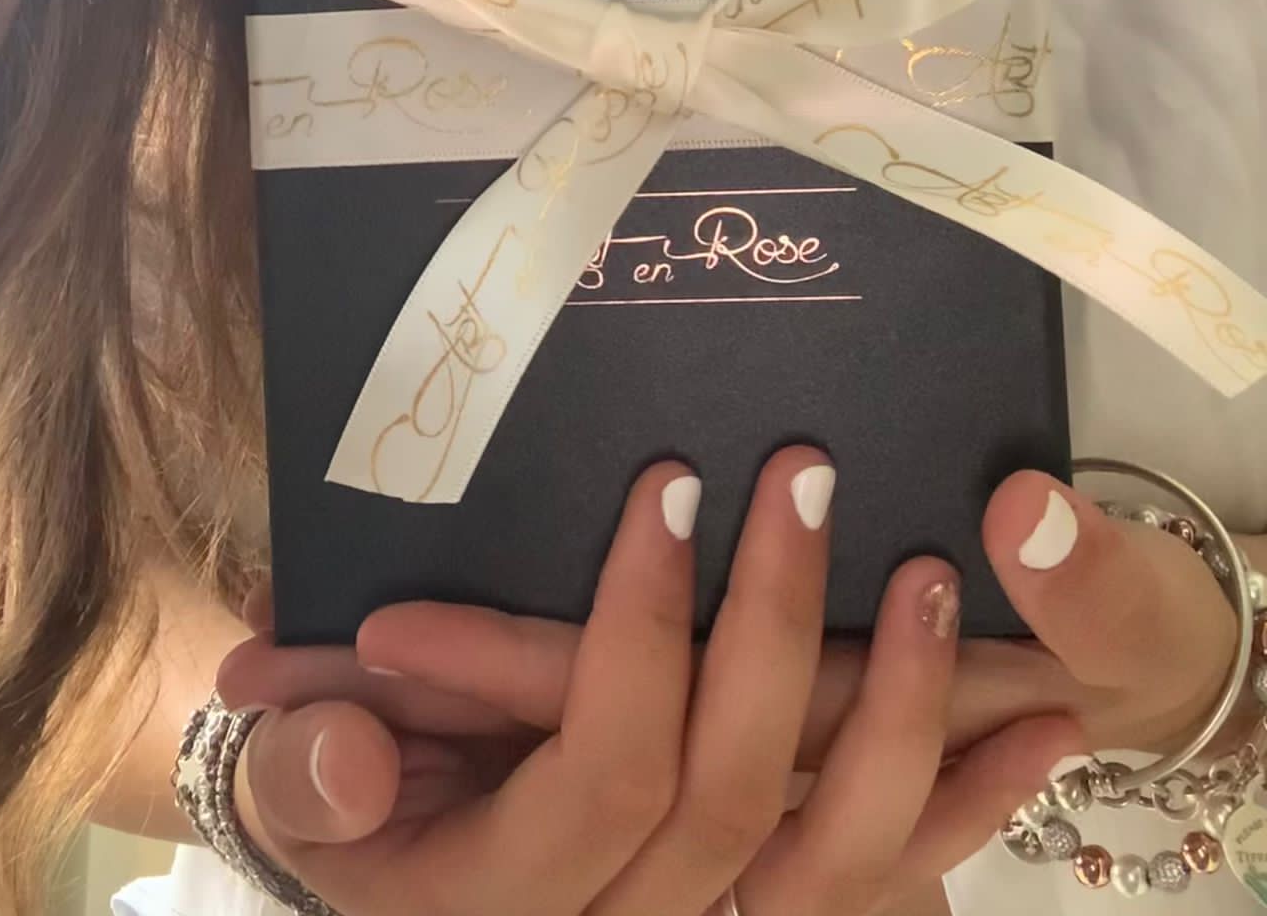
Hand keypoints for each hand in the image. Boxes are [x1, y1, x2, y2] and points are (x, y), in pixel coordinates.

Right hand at [217, 450, 1074, 915]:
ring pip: (832, 855)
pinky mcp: (766, 914)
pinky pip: (880, 885)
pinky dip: (969, 807)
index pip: (608, 762)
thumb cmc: (348, 818)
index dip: (640, 630)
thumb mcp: (298, 789)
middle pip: (730, 792)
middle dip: (772, 625)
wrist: (413, 888)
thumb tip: (341, 731)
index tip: (671, 489)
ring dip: (901, 714)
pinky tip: (1045, 728)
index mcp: (513, 885)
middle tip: (802, 473)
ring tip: (931, 577)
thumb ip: (307, 769)